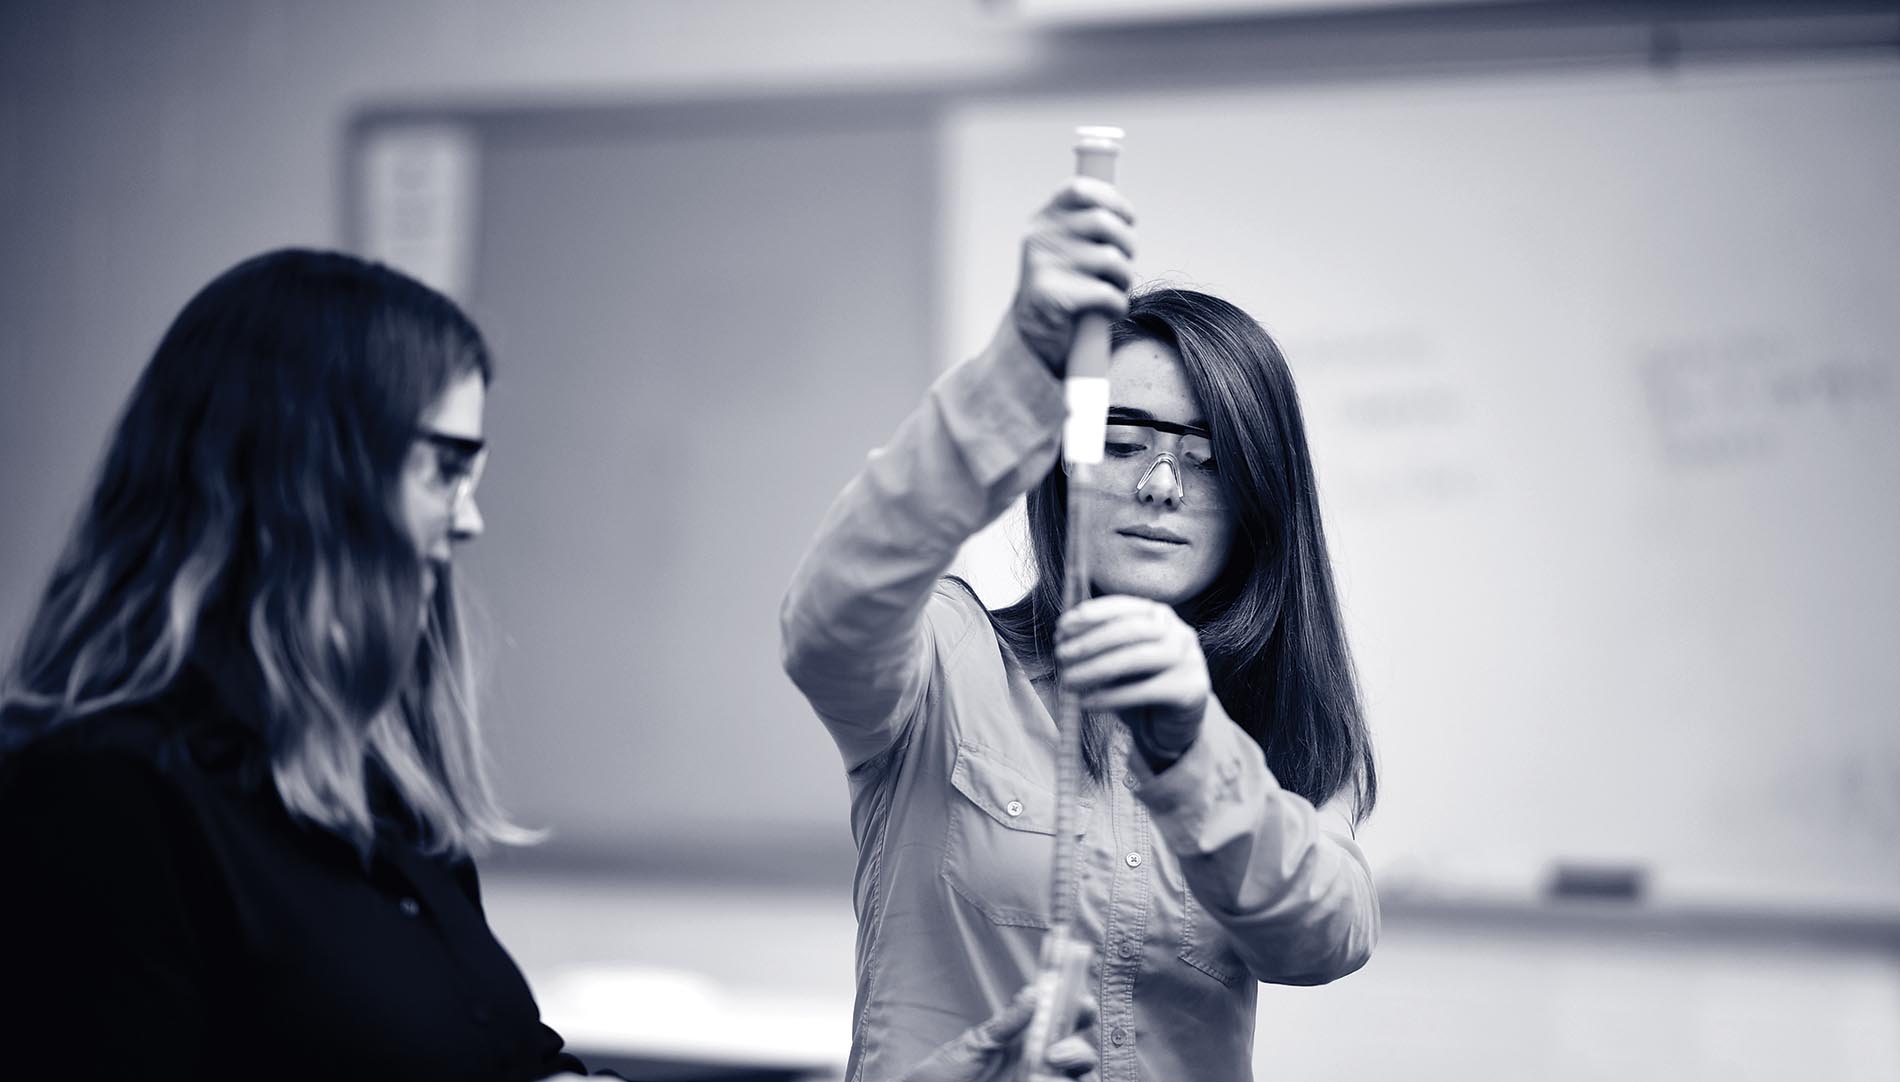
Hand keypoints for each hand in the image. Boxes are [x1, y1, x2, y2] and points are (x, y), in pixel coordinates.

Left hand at [891, 985, 1097, 1081]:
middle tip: (1056, 1052)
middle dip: (1078, 1048)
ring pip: (1081, 1080)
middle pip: (1080, 1052)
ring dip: (1073, 1072)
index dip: (1079, 1007)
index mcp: (1027, 1038)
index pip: (1064, 1018)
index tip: (1080, 1001)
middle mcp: (1040, 1063)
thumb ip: (1006, 1024)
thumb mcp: (973, 1045)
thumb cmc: (943, 1074)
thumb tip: (1035, 994)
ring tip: (1045, 1075)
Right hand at [1009, 178, 1137, 373]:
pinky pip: (1107, 293)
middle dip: (1128, 245)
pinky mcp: (1051, 296)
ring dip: (1125, 279)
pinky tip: (1111, 311)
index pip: (1080, 189)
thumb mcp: (1067, 249)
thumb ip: (1087, 227)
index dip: (1113, 200)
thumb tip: (1124, 216)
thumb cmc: (1063, 289)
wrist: (1032, 339)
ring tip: (1117, 290)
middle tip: (1125, 265)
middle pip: (1105, 223)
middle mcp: (1039, 238)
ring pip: (1112, 260)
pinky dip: (1118, 306)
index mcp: (1043, 220)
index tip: (1128, 219)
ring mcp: (1042, 265)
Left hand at [1057, 595, 1208, 767]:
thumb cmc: (1139, 687)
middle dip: (1091, 641)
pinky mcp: (1191, 689)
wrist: (1170, 727)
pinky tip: (1088, 703)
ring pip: (1139, 657)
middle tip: (1061, 656)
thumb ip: (1097, 645)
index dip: (1092, 614)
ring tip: (1069, 681)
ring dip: (1097, 668)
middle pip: (1132, 629)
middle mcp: (1178, 631)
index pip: (1124, 606)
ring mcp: (1190, 658)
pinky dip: (1112, 697)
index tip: (1062, 627)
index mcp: (1159, 615)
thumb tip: (1062, 636)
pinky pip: (1147, 690)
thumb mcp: (1118, 660)